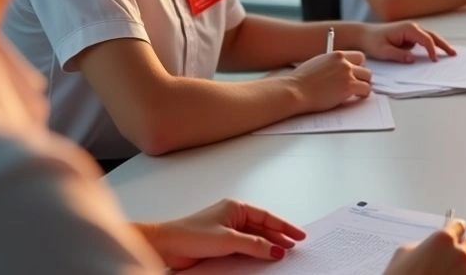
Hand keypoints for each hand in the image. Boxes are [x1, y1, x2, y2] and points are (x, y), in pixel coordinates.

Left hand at [137, 199, 306, 270]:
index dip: (284, 226)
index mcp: (236, 208)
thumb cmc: (190, 234)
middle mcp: (232, 216)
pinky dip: (255, 251)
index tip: (298, 235)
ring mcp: (226, 230)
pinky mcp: (220, 243)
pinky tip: (263, 257)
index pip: (267, 216)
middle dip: (279, 236)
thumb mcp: (228, 240)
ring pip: (254, 237)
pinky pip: (244, 246)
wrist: (166, 245)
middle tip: (294, 246)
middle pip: (262, 227)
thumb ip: (254, 245)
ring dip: (267, 245)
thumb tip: (275, 249)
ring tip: (283, 253)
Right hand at [287, 50, 371, 112]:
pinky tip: (356, 98)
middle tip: (358, 84)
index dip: (359, 67)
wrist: (295, 91)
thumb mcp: (317, 65)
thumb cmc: (300, 81)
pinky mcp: (349, 86)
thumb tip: (338, 72)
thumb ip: (330, 65)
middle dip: (362, 77)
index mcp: (336, 55)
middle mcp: (344, 62)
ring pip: (368, 78)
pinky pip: (366, 89)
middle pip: (365, 67)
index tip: (356, 74)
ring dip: (363, 85)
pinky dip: (363, 94)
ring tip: (357, 92)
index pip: (358, 57)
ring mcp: (347, 74)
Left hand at [361, 22, 456, 62]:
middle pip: (432, 36)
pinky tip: (436, 54)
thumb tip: (412, 59)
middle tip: (453, 54)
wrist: (364, 35)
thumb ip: (398, 55)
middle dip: (443, 44)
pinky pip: (423, 41)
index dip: (432, 50)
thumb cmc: (372, 41)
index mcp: (407, 29)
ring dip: (439, 45)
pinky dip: (431, 46)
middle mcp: (412, 27)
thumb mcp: (383, 51)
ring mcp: (411, 31)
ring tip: (450, 53)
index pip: (425, 39)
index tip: (435, 60)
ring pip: (429, 37)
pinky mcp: (409, 36)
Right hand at [383, 218, 465, 274]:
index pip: (459, 226)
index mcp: (443, 239)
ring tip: (440, 274)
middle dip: (459, 248)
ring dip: (458, 267)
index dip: (455, 229)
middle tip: (447, 256)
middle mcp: (459, 254)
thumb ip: (423, 245)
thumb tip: (430, 248)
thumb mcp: (404, 253)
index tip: (455, 231)